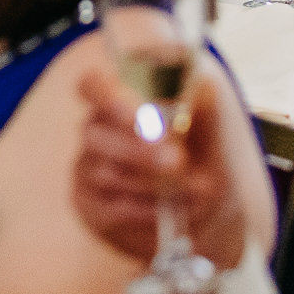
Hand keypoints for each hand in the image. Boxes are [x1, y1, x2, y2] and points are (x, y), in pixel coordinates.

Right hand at [72, 56, 262, 293]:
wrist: (195, 207)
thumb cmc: (195, 153)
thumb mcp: (206, 126)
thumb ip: (202, 104)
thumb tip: (201, 88)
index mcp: (116, 99)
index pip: (91, 84)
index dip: (106, 96)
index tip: (138, 112)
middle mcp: (94, 131)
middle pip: (95, 133)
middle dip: (138, 148)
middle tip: (176, 161)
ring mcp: (87, 169)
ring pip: (107, 173)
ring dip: (152, 183)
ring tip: (193, 189)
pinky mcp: (90, 206)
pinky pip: (112, 208)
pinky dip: (147, 209)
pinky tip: (169, 207)